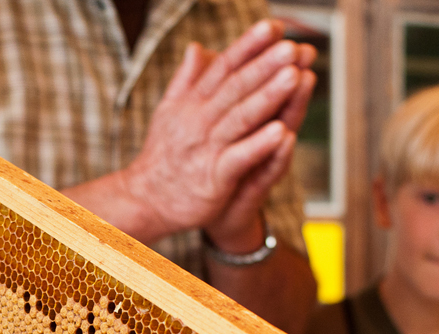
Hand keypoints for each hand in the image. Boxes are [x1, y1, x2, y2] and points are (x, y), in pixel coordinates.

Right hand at [119, 20, 315, 249]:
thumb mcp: (170, 112)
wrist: (144, 201)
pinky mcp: (214, 178)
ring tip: (294, 76)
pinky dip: (259, 146)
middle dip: (264, 66)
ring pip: (240, 118)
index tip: (273, 27)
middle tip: (292, 47)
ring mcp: (207, 149)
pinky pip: (238, 159)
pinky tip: (282, 132)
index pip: (223, 68)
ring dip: (268, 97)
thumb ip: (187, 79)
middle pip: (235, 88)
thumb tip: (197, 47)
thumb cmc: (163, 157)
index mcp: (193, 103)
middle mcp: (199, 121)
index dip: (248, 46)